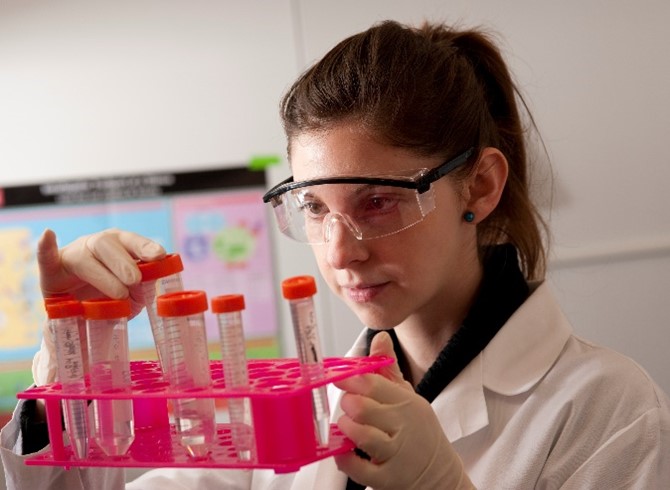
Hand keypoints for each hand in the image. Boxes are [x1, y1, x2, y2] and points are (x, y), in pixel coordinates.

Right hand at [32, 228, 164, 384]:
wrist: (77, 311)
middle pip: (108, 245)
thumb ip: (141, 291)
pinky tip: (48, 234)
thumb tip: (147, 291)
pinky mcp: (51, 270)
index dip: (145, 247)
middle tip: (135, 280)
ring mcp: (73, 255)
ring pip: (85, 257)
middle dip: (124, 263)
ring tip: (119, 293)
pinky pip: (46, 257)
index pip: (133, 241)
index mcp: (120, 246)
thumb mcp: (131, 295)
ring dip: (103, 275)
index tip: (159, 255)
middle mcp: (96, 245)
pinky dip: (45, 247)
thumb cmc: (110, 296)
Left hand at [333, 332, 474, 489]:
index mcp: (407, 403)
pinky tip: (344, 452)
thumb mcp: (408, 397)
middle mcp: (403, 427)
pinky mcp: (389, 479)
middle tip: (346, 405)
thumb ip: (389, 370)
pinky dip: (345, 459)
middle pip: (363, 407)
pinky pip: (360, 468)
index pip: (373, 384)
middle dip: (347, 404)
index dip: (349, 378)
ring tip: (346, 426)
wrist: (441, 475)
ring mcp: (397, 454)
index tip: (337, 376)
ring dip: (346, 428)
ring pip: (362, 435)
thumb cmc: (418, 433)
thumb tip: (379, 338)